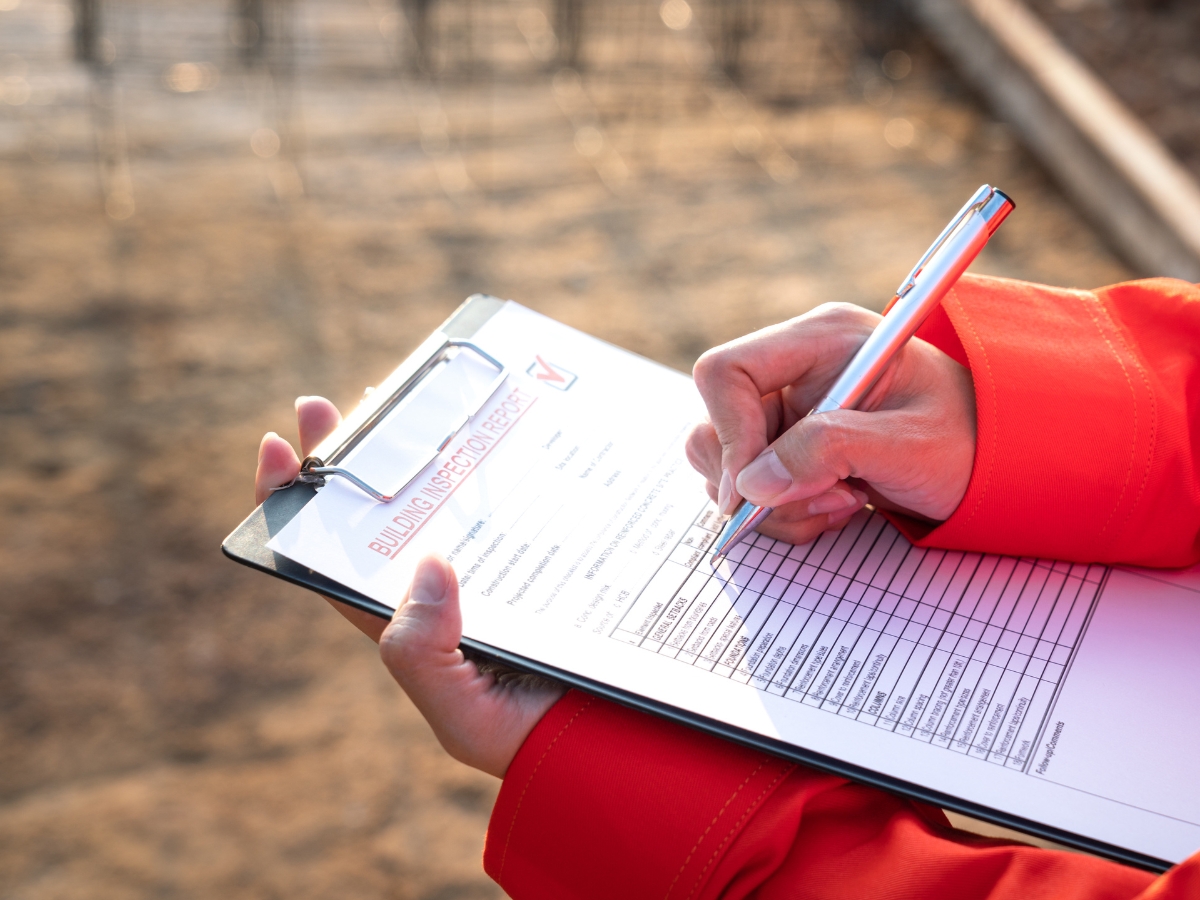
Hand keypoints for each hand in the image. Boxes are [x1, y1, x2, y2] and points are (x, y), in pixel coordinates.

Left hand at [254, 397, 564, 777]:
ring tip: (399, 399)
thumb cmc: (531, 740)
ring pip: (441, 498)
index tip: (278, 450)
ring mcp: (488, 567)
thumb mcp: (462, 716)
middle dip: (349, 460)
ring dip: (416, 449)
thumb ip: (423, 656)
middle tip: (327, 406)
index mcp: (406, 627)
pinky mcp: (539, 553)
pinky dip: (494, 465)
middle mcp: (439, 591)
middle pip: (379, 515)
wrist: (614, 744)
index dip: (295, 509)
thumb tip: (426, 564)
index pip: (332, 561)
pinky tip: (490, 429)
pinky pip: (509, 503)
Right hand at [686, 303, 975, 546]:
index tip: (752, 490)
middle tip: (821, 500)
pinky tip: (839, 505)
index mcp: (820, 340)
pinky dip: (787, 513)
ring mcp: (788, 410)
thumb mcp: (909, 446)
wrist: (1000, 460)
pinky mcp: (790, 447)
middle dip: (756, 482)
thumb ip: (829, 452)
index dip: (728, 432)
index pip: (726, 372)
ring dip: (777, 505)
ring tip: (843, 503)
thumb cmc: (971, 440)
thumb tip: (751, 485)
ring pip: (728, 468)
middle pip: (715, 425)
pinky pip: (753, 490)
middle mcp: (793, 369)